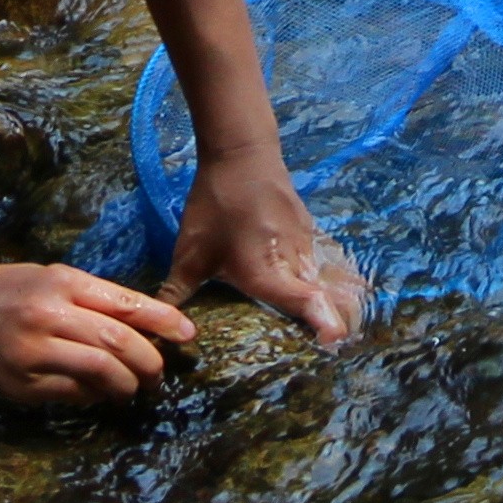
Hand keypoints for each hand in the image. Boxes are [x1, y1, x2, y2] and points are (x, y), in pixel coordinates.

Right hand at [0, 261, 192, 405]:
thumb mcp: (49, 277)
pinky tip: (99, 393)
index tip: (189, 335)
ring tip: (135, 387)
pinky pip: (72, 394)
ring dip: (127, 385)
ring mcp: (33, 354)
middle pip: (119, 343)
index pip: (126, 304)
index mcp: (61, 283)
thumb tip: (142, 326)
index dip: (164, 321)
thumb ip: (92, 298)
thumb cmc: (3, 288)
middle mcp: (49, 316)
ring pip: (100, 374)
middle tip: (159, 373)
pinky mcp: (21, 385)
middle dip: (149, 362)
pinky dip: (94, 396)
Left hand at [163, 151, 366, 343]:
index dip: (326, 324)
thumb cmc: (216, 205)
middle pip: (334, 297)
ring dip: (343, 304)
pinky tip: (338, 291)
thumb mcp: (191, 251)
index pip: (309, 302)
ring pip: (336, 279)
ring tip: (342, 327)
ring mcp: (308, 244)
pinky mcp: (310, 231)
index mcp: (268, 272)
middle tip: (335, 349)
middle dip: (341, 324)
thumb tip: (159, 326)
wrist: (242, 154)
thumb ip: (177, 291)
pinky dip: (338, 280)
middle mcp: (296, 262)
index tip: (331, 343)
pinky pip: (330, 261)